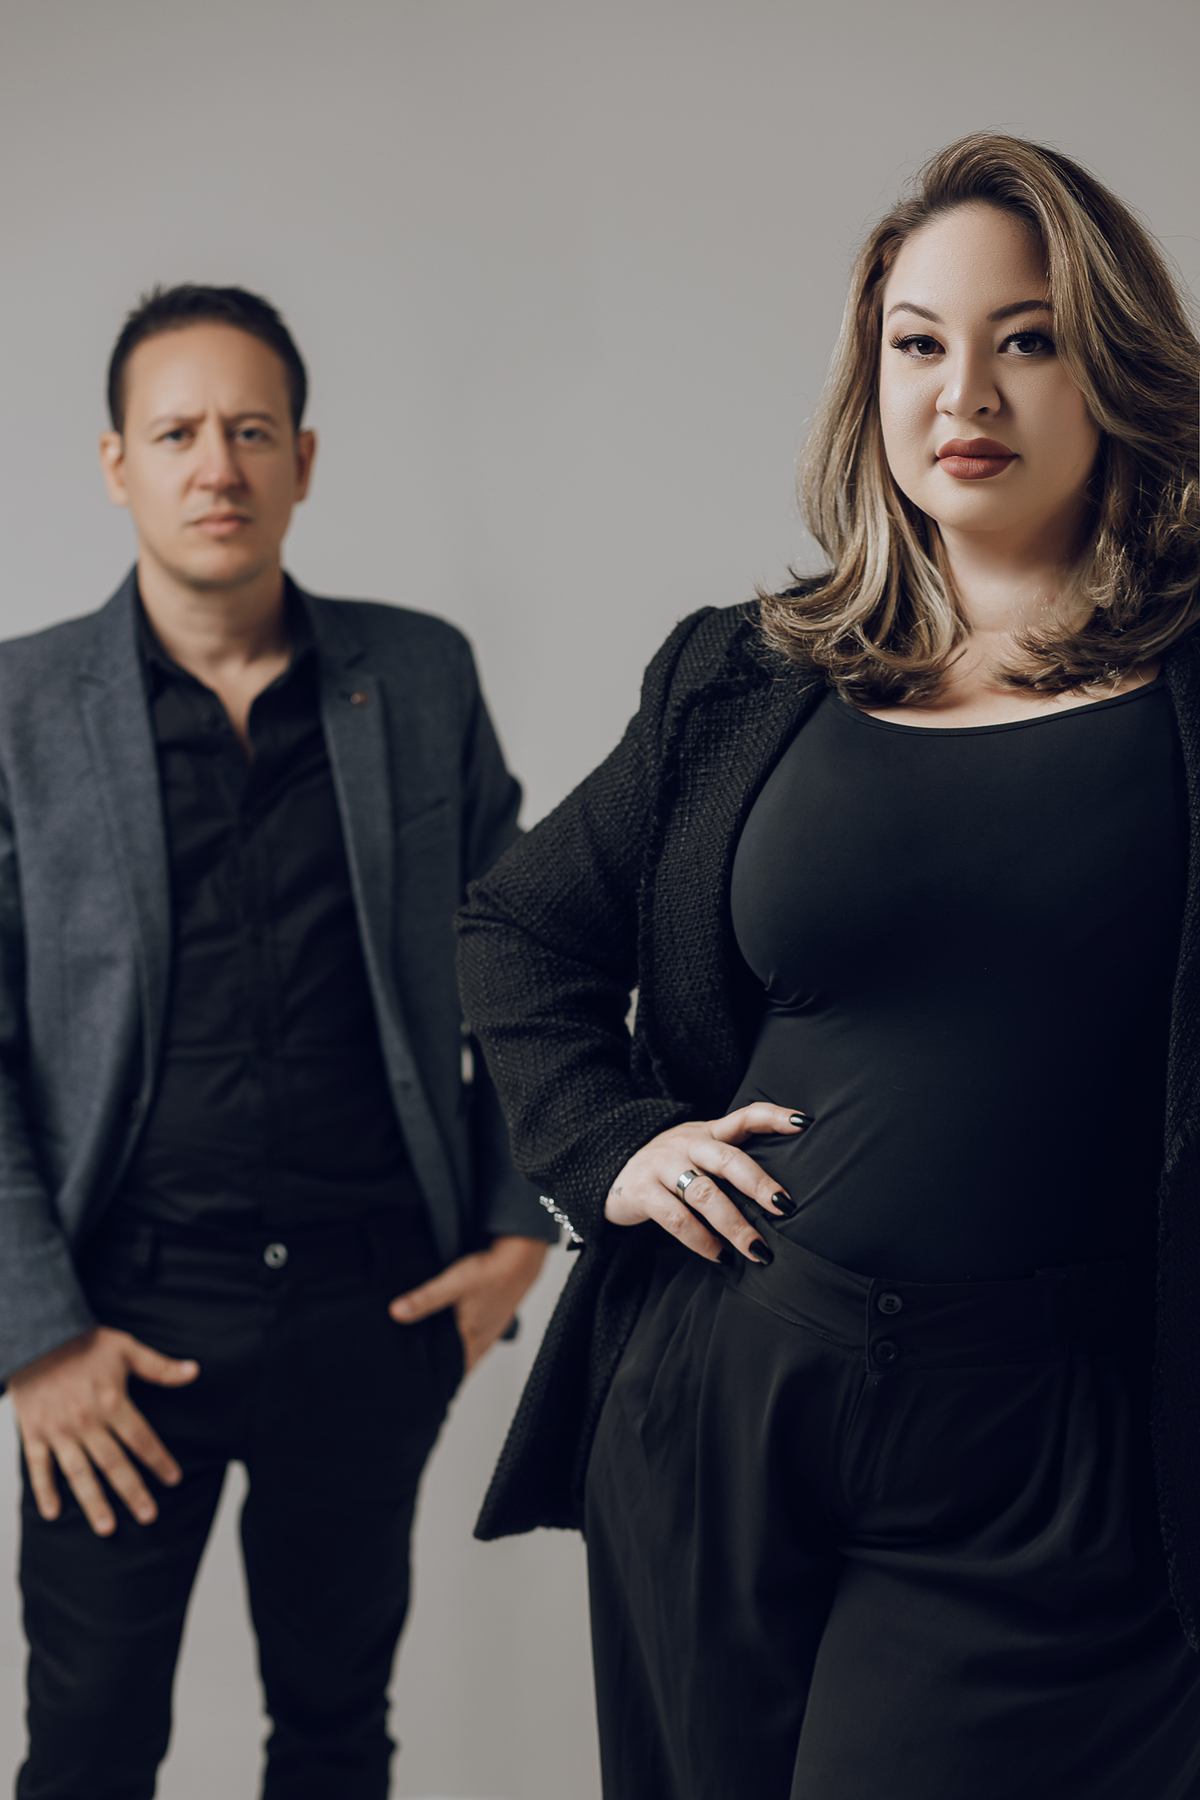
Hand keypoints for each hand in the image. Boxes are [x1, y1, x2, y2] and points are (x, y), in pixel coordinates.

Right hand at [9, 1327, 199, 1536]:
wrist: (38, 1336)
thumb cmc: (84, 1342)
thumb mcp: (126, 1348)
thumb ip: (159, 1366)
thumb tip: (194, 1371)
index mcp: (111, 1401)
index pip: (141, 1439)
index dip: (158, 1460)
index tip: (173, 1479)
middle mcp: (86, 1421)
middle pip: (114, 1464)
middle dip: (132, 1491)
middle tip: (148, 1516)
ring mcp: (58, 1430)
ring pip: (78, 1473)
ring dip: (93, 1502)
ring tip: (107, 1527)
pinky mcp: (34, 1433)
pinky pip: (39, 1467)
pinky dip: (44, 1491)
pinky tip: (54, 1513)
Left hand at [389, 1235, 548, 1372]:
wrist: (521, 1260)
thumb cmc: (492, 1273)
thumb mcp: (452, 1283)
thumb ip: (424, 1299)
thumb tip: (397, 1313)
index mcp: (471, 1339)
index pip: (452, 1371)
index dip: (436, 1377)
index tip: (418, 1381)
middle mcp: (483, 1340)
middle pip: (460, 1364)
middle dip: (443, 1367)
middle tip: (422, 1368)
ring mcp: (491, 1332)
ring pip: (470, 1352)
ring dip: (455, 1353)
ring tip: (436, 1352)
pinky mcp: (495, 1320)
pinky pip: (478, 1339)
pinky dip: (466, 1340)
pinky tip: (458, 1330)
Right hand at [604, 1102, 809, 1262]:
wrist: (608, 1172)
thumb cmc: (669, 1167)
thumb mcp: (697, 1152)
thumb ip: (730, 1162)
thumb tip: (782, 1196)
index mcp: (707, 1132)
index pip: (744, 1116)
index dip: (774, 1117)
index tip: (804, 1123)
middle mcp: (686, 1145)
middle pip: (726, 1159)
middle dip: (758, 1183)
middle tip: (784, 1206)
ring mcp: (662, 1167)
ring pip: (703, 1194)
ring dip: (734, 1225)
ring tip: (758, 1250)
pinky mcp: (642, 1193)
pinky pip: (675, 1218)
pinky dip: (701, 1240)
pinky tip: (720, 1256)